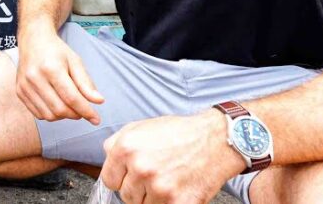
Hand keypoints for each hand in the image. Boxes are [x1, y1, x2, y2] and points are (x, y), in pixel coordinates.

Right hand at [15, 25, 102, 122]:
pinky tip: (56, 104)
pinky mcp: (19, 92)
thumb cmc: (56, 50)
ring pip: (49, 115)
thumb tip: (99, 101)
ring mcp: (25, 86)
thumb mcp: (75, 61)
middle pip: (60, 109)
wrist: (33, 40)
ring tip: (69, 106)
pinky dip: (51, 114)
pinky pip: (38, 114)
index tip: (96, 119)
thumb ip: (86, 83)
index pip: (71, 98)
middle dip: (75, 114)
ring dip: (63, 116)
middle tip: (82, 110)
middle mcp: (35, 78)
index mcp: (51, 68)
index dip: (86, 111)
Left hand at [100, 112, 246, 203]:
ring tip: (168, 180)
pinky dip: (168, 203)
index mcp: (126, 149)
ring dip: (153, 198)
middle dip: (138, 189)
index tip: (132, 175)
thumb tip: (107, 162)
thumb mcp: (141, 127)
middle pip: (126, 196)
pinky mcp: (178, 203)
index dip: (121, 178)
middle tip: (156, 175)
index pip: (109, 180)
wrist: (216, 140)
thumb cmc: (179, 133)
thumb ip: (117, 144)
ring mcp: (159, 187)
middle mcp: (141, 168)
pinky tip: (177, 189)